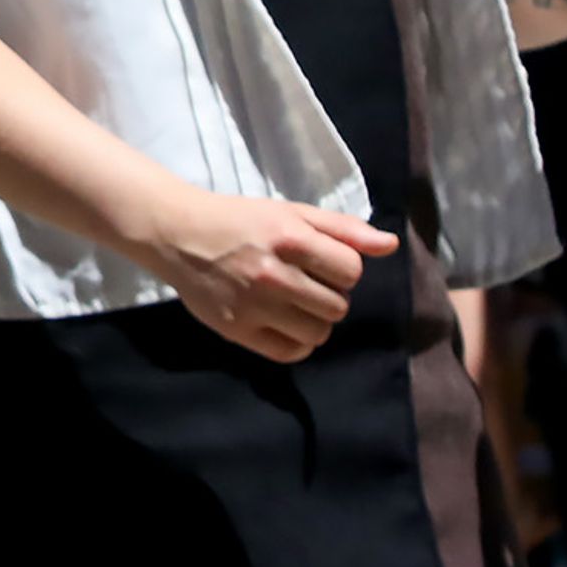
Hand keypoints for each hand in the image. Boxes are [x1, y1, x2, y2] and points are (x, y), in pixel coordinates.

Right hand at [146, 188, 394, 363]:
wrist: (176, 233)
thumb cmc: (240, 220)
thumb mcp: (290, 213)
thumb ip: (342, 229)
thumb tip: (390, 245)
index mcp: (289, 237)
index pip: (352, 271)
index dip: (341, 269)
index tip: (319, 263)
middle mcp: (273, 273)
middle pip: (338, 306)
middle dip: (327, 296)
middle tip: (302, 283)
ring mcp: (254, 304)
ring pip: (318, 333)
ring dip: (312, 320)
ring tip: (292, 304)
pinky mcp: (236, 329)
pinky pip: (290, 352)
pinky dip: (295, 343)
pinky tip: (281, 324)